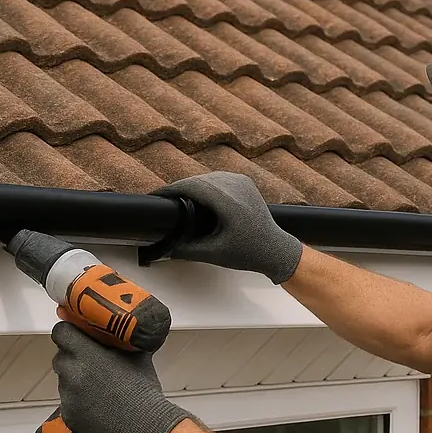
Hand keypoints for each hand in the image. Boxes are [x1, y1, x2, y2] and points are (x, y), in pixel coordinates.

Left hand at [49, 319, 192, 432]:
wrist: (145, 426)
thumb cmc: (143, 392)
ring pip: (63, 380)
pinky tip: (97, 404)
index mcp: (87, 355)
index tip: (74, 335)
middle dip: (72, 357)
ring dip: (74, 379)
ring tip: (98, 387)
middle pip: (60, 356)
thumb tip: (126, 330)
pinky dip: (77, 401)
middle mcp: (73, 374)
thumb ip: (123, 340)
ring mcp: (68, 397)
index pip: (61, 333)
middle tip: (90, 362)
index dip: (68, 332)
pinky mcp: (69, 415)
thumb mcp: (137, 356)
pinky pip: (67, 402)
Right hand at [152, 172, 303, 282]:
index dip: (170, 189)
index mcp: (229, 202)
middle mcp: (236, 186)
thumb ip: (186, 249)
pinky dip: (204, 186)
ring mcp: (241, 181)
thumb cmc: (250, 252)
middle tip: (161, 200)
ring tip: (175, 199)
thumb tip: (164, 246)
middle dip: (178, 188)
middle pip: (198, 180)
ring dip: (190, 186)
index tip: (155, 195)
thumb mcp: (214, 254)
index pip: (192, 186)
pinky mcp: (244, 182)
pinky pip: (217, 178)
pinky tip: (195, 196)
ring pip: (207, 177)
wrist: (276, 249)